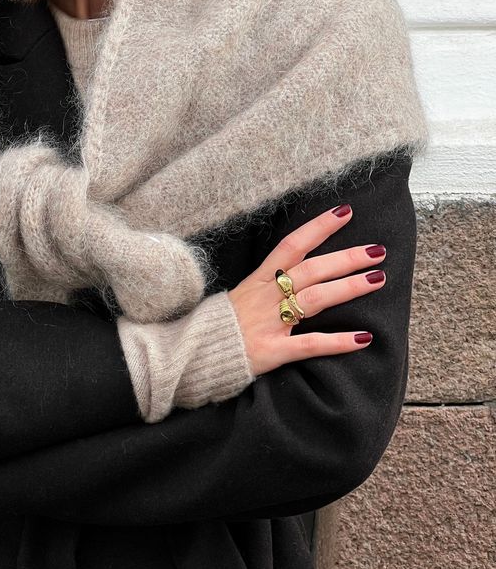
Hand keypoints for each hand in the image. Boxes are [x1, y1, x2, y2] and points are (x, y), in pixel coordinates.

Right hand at [227, 204, 386, 377]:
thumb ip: (267, 285)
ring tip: (377, 279)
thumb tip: (294, 273)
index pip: (291, 246)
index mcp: (258, 281)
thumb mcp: (240, 296)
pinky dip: (338, 342)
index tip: (345, 212)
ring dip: (348, 287)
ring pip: (315, 299)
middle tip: (378, 251)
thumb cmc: (218, 327)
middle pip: (311, 270)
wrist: (190, 356)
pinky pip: (309, 344)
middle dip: (346, 258)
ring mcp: (269, 323)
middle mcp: (266, 297)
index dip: (319, 227)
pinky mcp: (272, 351)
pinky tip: (363, 338)